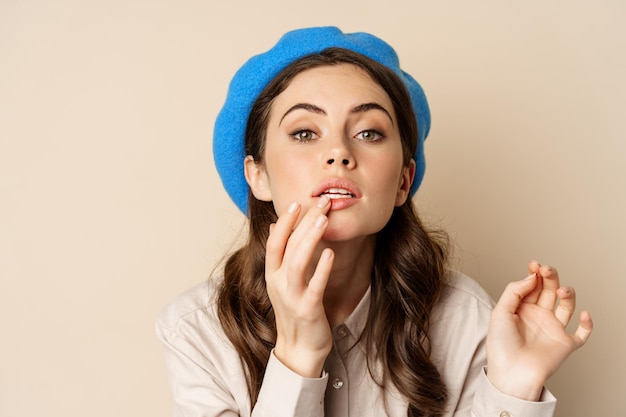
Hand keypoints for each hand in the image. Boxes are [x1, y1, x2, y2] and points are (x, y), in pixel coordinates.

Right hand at [265, 196, 333, 377]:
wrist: (299, 350)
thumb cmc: (295, 312)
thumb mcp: (282, 282)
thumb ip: (281, 256)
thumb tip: (273, 227)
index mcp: (272, 275)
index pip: (274, 242)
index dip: (284, 221)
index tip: (296, 202)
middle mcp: (278, 283)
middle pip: (288, 246)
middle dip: (304, 222)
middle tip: (320, 202)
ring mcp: (292, 297)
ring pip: (297, 262)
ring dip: (310, 238)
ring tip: (323, 219)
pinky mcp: (308, 309)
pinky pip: (314, 286)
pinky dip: (321, 268)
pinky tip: (330, 253)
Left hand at [486, 261, 592, 399]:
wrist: (510, 373)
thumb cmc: (501, 345)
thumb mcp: (500, 312)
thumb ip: (514, 291)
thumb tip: (532, 276)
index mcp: (522, 308)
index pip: (532, 284)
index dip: (535, 273)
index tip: (534, 264)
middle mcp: (539, 316)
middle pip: (549, 290)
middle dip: (550, 277)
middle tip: (546, 270)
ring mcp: (553, 329)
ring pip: (567, 306)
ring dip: (568, 294)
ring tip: (561, 290)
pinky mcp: (565, 344)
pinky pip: (582, 333)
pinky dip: (588, 324)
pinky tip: (584, 314)